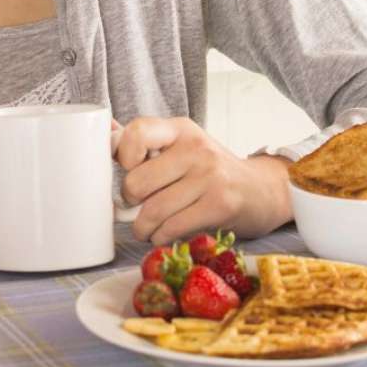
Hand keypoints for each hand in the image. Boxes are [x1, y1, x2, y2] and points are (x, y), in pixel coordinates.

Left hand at [115, 116, 292, 244]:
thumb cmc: (212, 171)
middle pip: (137, 181)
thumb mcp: (183, 147)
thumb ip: (147, 143)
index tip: (128, 168)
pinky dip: (161, 237)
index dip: (122, 153)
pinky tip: (165, 233)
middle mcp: (195, 147)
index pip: (137, 131)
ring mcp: (210, 176)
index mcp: (181, 129)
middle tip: (137, 206)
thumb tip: (105, 131)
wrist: (261, 190)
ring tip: (147, 227)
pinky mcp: (220, 204)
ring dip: (142, 228)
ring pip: (152, 211)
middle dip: (130, 202)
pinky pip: (171, 228)